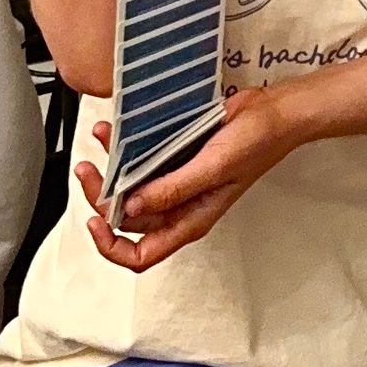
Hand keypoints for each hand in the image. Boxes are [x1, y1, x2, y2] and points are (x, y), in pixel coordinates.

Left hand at [77, 89, 297, 267]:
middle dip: (104, 197)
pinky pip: (143, 159)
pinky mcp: (177, 155)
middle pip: (129, 219)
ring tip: (102, 141)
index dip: (112, 247)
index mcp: (188, 220)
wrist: (276, 111)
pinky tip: (118, 129)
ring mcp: (177, 180)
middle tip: (90, 170)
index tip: (95, 219)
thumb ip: (172, 191)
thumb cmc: (255, 145)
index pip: (140, 255)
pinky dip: (127, 147)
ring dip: (112, 168)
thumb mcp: (213, 169)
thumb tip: (130, 210)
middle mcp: (179, 205)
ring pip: (132, 187)